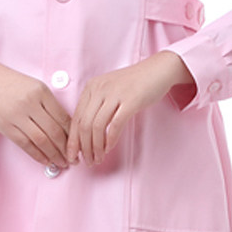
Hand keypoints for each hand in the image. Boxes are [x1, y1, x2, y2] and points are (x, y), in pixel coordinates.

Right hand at [0, 57, 72, 168]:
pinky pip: (25, 144)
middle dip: (66, 149)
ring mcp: (17, 115)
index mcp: (41, 92)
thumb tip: (65, 128)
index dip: (72, 134)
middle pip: (54, 131)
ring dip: (54, 155)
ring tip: (61, 163)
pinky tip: (45, 160)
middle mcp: (31, 103)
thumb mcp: (35, 86)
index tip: (77, 144)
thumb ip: (49, 104)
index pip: (63, 117)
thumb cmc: (12, 83)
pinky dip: (37, 155)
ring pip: (41, 140)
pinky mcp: (5, 126)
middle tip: (73, 159)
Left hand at [67, 51, 194, 167]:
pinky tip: (109, 148)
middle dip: (83, 148)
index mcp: (91, 87)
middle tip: (87, 162)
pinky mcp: (130, 100)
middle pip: (84, 124)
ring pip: (96, 126)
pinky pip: (115, 125)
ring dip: (95, 147)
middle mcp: (99, 89)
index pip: (75, 118)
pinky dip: (110, 140)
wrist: (158, 70)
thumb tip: (86, 135)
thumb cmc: (134, 83)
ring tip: (98, 159)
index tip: (72, 155)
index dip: (72, 140)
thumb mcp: (109, 90)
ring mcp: (114, 94)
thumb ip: (97, 106)